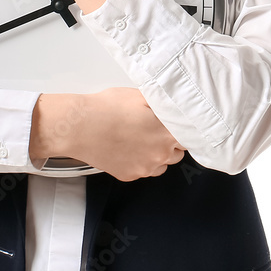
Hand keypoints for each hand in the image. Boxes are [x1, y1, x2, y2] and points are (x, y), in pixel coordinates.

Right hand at [30, 88, 184, 181]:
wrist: (80, 126)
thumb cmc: (106, 108)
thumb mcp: (139, 95)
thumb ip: (162, 104)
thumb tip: (173, 105)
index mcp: (167, 132)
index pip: (190, 136)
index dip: (183, 129)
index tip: (176, 125)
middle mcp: (160, 154)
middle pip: (178, 152)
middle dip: (169, 142)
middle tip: (153, 128)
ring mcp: (145, 167)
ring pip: (161, 164)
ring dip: (156, 154)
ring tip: (139, 138)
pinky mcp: (130, 175)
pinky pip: (142, 170)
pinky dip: (138, 161)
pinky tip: (127, 147)